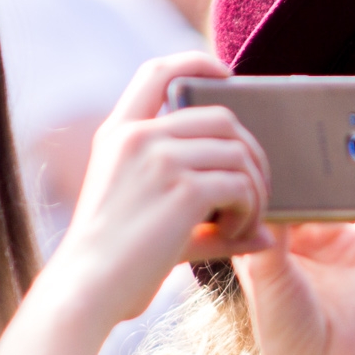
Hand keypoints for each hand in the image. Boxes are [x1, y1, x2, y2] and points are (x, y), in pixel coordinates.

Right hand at [45, 52, 272, 328]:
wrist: (85, 290)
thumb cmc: (114, 265)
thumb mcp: (151, 221)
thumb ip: (204, 216)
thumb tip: (270, 231)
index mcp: (119, 134)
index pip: (158, 71)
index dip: (198, 63)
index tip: (228, 76)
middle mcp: (138, 136)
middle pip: (221, 117)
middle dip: (250, 153)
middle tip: (255, 192)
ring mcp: (159, 158)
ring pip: (238, 152)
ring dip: (253, 188)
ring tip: (242, 221)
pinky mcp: (182, 188)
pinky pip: (240, 185)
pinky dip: (250, 210)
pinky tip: (236, 233)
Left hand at [234, 123, 354, 354]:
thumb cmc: (288, 337)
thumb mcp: (267, 282)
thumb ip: (269, 239)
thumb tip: (266, 192)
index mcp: (263, 236)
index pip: (258, 182)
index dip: (254, 151)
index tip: (247, 113)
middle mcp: (300, 231)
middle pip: (302, 174)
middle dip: (299, 140)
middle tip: (294, 97)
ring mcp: (338, 235)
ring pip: (341, 180)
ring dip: (343, 147)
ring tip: (341, 109)